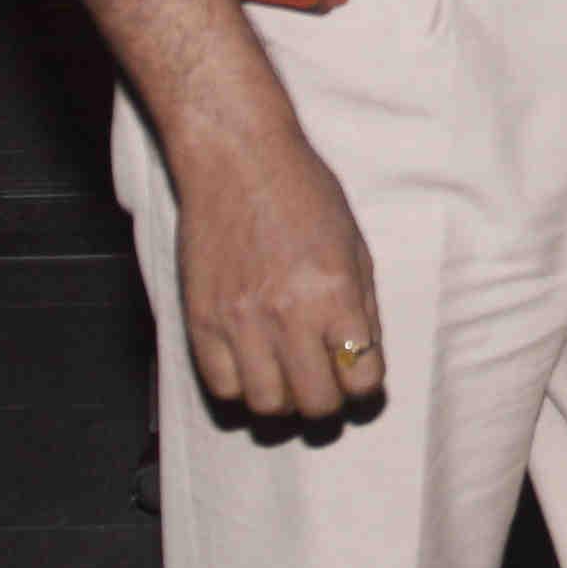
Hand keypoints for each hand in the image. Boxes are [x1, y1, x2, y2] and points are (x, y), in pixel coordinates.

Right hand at [167, 118, 389, 422]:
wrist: (238, 160)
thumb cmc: (303, 193)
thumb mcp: (355, 246)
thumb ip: (362, 309)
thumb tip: (363, 360)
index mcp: (336, 295)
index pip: (362, 380)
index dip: (365, 384)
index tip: (358, 375)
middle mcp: (289, 315)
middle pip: (317, 405)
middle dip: (328, 401)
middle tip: (324, 382)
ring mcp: (241, 322)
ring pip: (267, 407)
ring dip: (284, 401)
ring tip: (287, 376)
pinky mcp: (201, 320)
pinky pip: (222, 387)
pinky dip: (241, 387)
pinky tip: (252, 364)